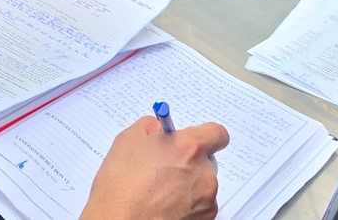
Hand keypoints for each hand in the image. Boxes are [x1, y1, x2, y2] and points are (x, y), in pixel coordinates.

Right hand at [81, 117, 228, 219]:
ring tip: (160, 189)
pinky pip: (201, 205)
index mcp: (188, 148)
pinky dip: (187, 203)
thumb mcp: (128, 140)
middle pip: (208, 159)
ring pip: (203, 183)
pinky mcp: (204, 219)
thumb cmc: (120, 188)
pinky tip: (164, 204)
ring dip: (188, 183)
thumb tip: (161, 127)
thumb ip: (151, 126)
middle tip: (166, 166)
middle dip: (191, 160)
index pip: (217, 133)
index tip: (193, 138)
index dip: (204, 134)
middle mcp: (204, 173)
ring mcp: (206, 200)